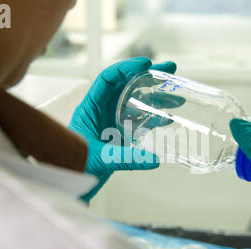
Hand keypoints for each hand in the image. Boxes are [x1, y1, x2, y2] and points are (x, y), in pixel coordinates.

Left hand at [69, 57, 176, 202]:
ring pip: (136, 102)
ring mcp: (112, 121)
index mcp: (91, 107)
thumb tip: (154, 159)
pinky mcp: (119, 134)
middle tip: (171, 69)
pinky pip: (139, 121)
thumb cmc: (76, 166)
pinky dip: (153, 118)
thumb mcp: (101, 159)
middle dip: (150, 76)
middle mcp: (103, 110)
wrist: (72, 182)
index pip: (108, 78)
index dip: (127, 68)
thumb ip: (127, 159)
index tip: (147, 64)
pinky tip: (168, 119)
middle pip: (127, 85)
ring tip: (178, 99)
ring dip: (157, 99)